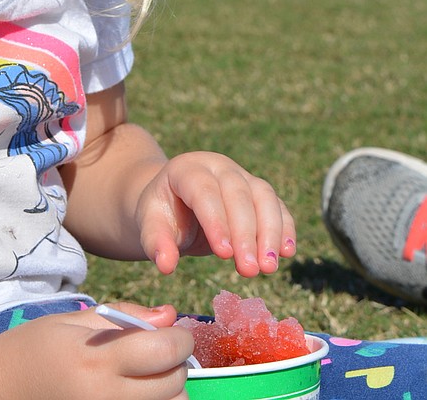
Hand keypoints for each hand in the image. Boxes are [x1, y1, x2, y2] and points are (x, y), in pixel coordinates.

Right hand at [0, 304, 193, 399]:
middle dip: (176, 364)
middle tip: (160, 351)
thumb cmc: (36, 347)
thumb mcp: (75, 319)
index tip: (174, 331)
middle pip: (172, 386)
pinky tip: (135, 391)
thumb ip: (125, 317)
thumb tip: (169, 316)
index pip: (161, 352)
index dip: (179, 338)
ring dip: (168, 390)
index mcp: (95, 360)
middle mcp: (104, 397)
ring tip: (147, 374)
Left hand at [134, 151, 296, 276]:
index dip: (215, 221)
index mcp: (186, 169)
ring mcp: (241, 175)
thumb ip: (156, 243)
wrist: (176, 203)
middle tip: (250, 270)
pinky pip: (277, 205)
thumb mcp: (151, 226)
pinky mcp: (258, 191)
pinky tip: (287, 253)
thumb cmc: (163, 215)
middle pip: (237, 194)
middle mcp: (217, 167)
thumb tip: (166, 266)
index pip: (203, 191)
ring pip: (263, 196)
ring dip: (270, 232)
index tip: (224, 254)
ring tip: (269, 267)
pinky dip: (285, 227)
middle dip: (246, 234)